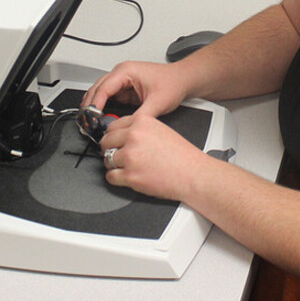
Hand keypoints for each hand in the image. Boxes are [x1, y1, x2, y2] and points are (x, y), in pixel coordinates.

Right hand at [81, 60, 189, 117]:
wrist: (183, 80)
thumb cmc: (173, 83)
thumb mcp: (157, 102)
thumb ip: (141, 116)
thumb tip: (128, 127)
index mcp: (126, 71)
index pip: (103, 88)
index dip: (95, 104)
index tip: (90, 117)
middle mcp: (122, 73)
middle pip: (97, 89)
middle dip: (89, 105)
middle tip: (85, 122)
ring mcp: (122, 80)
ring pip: (101, 93)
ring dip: (94, 106)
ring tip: (89, 121)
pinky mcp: (125, 88)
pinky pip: (109, 97)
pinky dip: (103, 107)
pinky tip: (99, 118)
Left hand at [98, 113, 212, 200]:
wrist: (193, 174)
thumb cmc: (182, 156)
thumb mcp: (160, 130)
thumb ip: (139, 129)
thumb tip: (121, 135)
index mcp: (142, 122)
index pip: (113, 126)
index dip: (113, 136)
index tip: (114, 141)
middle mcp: (134, 136)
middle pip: (106, 141)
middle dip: (109, 149)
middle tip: (117, 154)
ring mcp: (130, 156)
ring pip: (107, 159)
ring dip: (113, 164)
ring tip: (127, 166)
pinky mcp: (130, 176)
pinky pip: (110, 176)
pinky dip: (116, 178)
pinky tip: (128, 176)